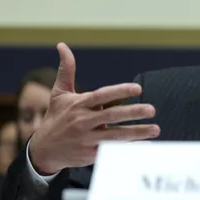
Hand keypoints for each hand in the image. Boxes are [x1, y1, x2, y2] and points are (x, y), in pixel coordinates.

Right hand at [30, 43, 160, 174]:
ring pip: (115, 136)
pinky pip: (113, 152)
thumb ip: (67, 70)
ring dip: (137, 133)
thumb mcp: (59, 93)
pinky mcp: (91, 154)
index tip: (138, 88)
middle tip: (152, 109)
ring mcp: (87, 139)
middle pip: (111, 116)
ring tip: (156, 129)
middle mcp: (83, 121)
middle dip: (133, 112)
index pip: (102, 96)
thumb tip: (62, 45)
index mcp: (79, 105)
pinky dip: (130, 149)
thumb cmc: (56, 117)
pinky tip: (147, 146)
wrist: (44, 150)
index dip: (120, 91)